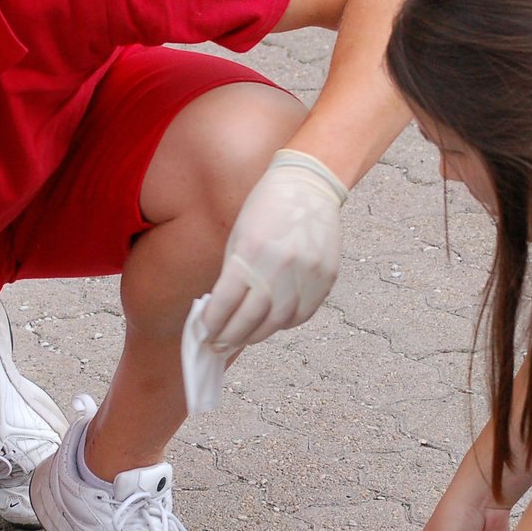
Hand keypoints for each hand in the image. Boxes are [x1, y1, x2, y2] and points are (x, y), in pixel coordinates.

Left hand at [202, 150, 346, 350]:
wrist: (308, 185)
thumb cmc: (266, 208)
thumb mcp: (238, 237)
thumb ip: (232, 276)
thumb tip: (222, 314)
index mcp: (251, 252)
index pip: (226, 302)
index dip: (213, 324)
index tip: (206, 333)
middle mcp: (280, 265)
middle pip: (252, 319)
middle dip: (232, 336)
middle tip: (220, 345)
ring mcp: (307, 273)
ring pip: (279, 322)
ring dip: (257, 335)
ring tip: (243, 339)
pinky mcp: (326, 278)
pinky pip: (303, 313)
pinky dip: (284, 323)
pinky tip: (271, 323)